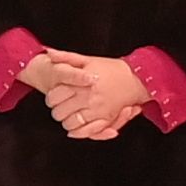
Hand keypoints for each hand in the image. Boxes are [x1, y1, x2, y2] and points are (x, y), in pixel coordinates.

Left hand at [31, 51, 147, 143]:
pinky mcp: (105, 119)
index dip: (51, 98)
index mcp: (81, 83)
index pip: (55, 96)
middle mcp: (88, 98)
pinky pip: (85, 131)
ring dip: (65, 121)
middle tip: (60, 106)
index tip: (54, 96)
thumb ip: (67, 58)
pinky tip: (74, 128)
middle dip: (56, 110)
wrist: (136, 79)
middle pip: (59, 112)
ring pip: (70, 123)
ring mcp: (97, 110)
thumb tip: (49, 53)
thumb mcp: (88, 60)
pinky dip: (77, 132)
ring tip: (67, 115)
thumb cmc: (111, 68)